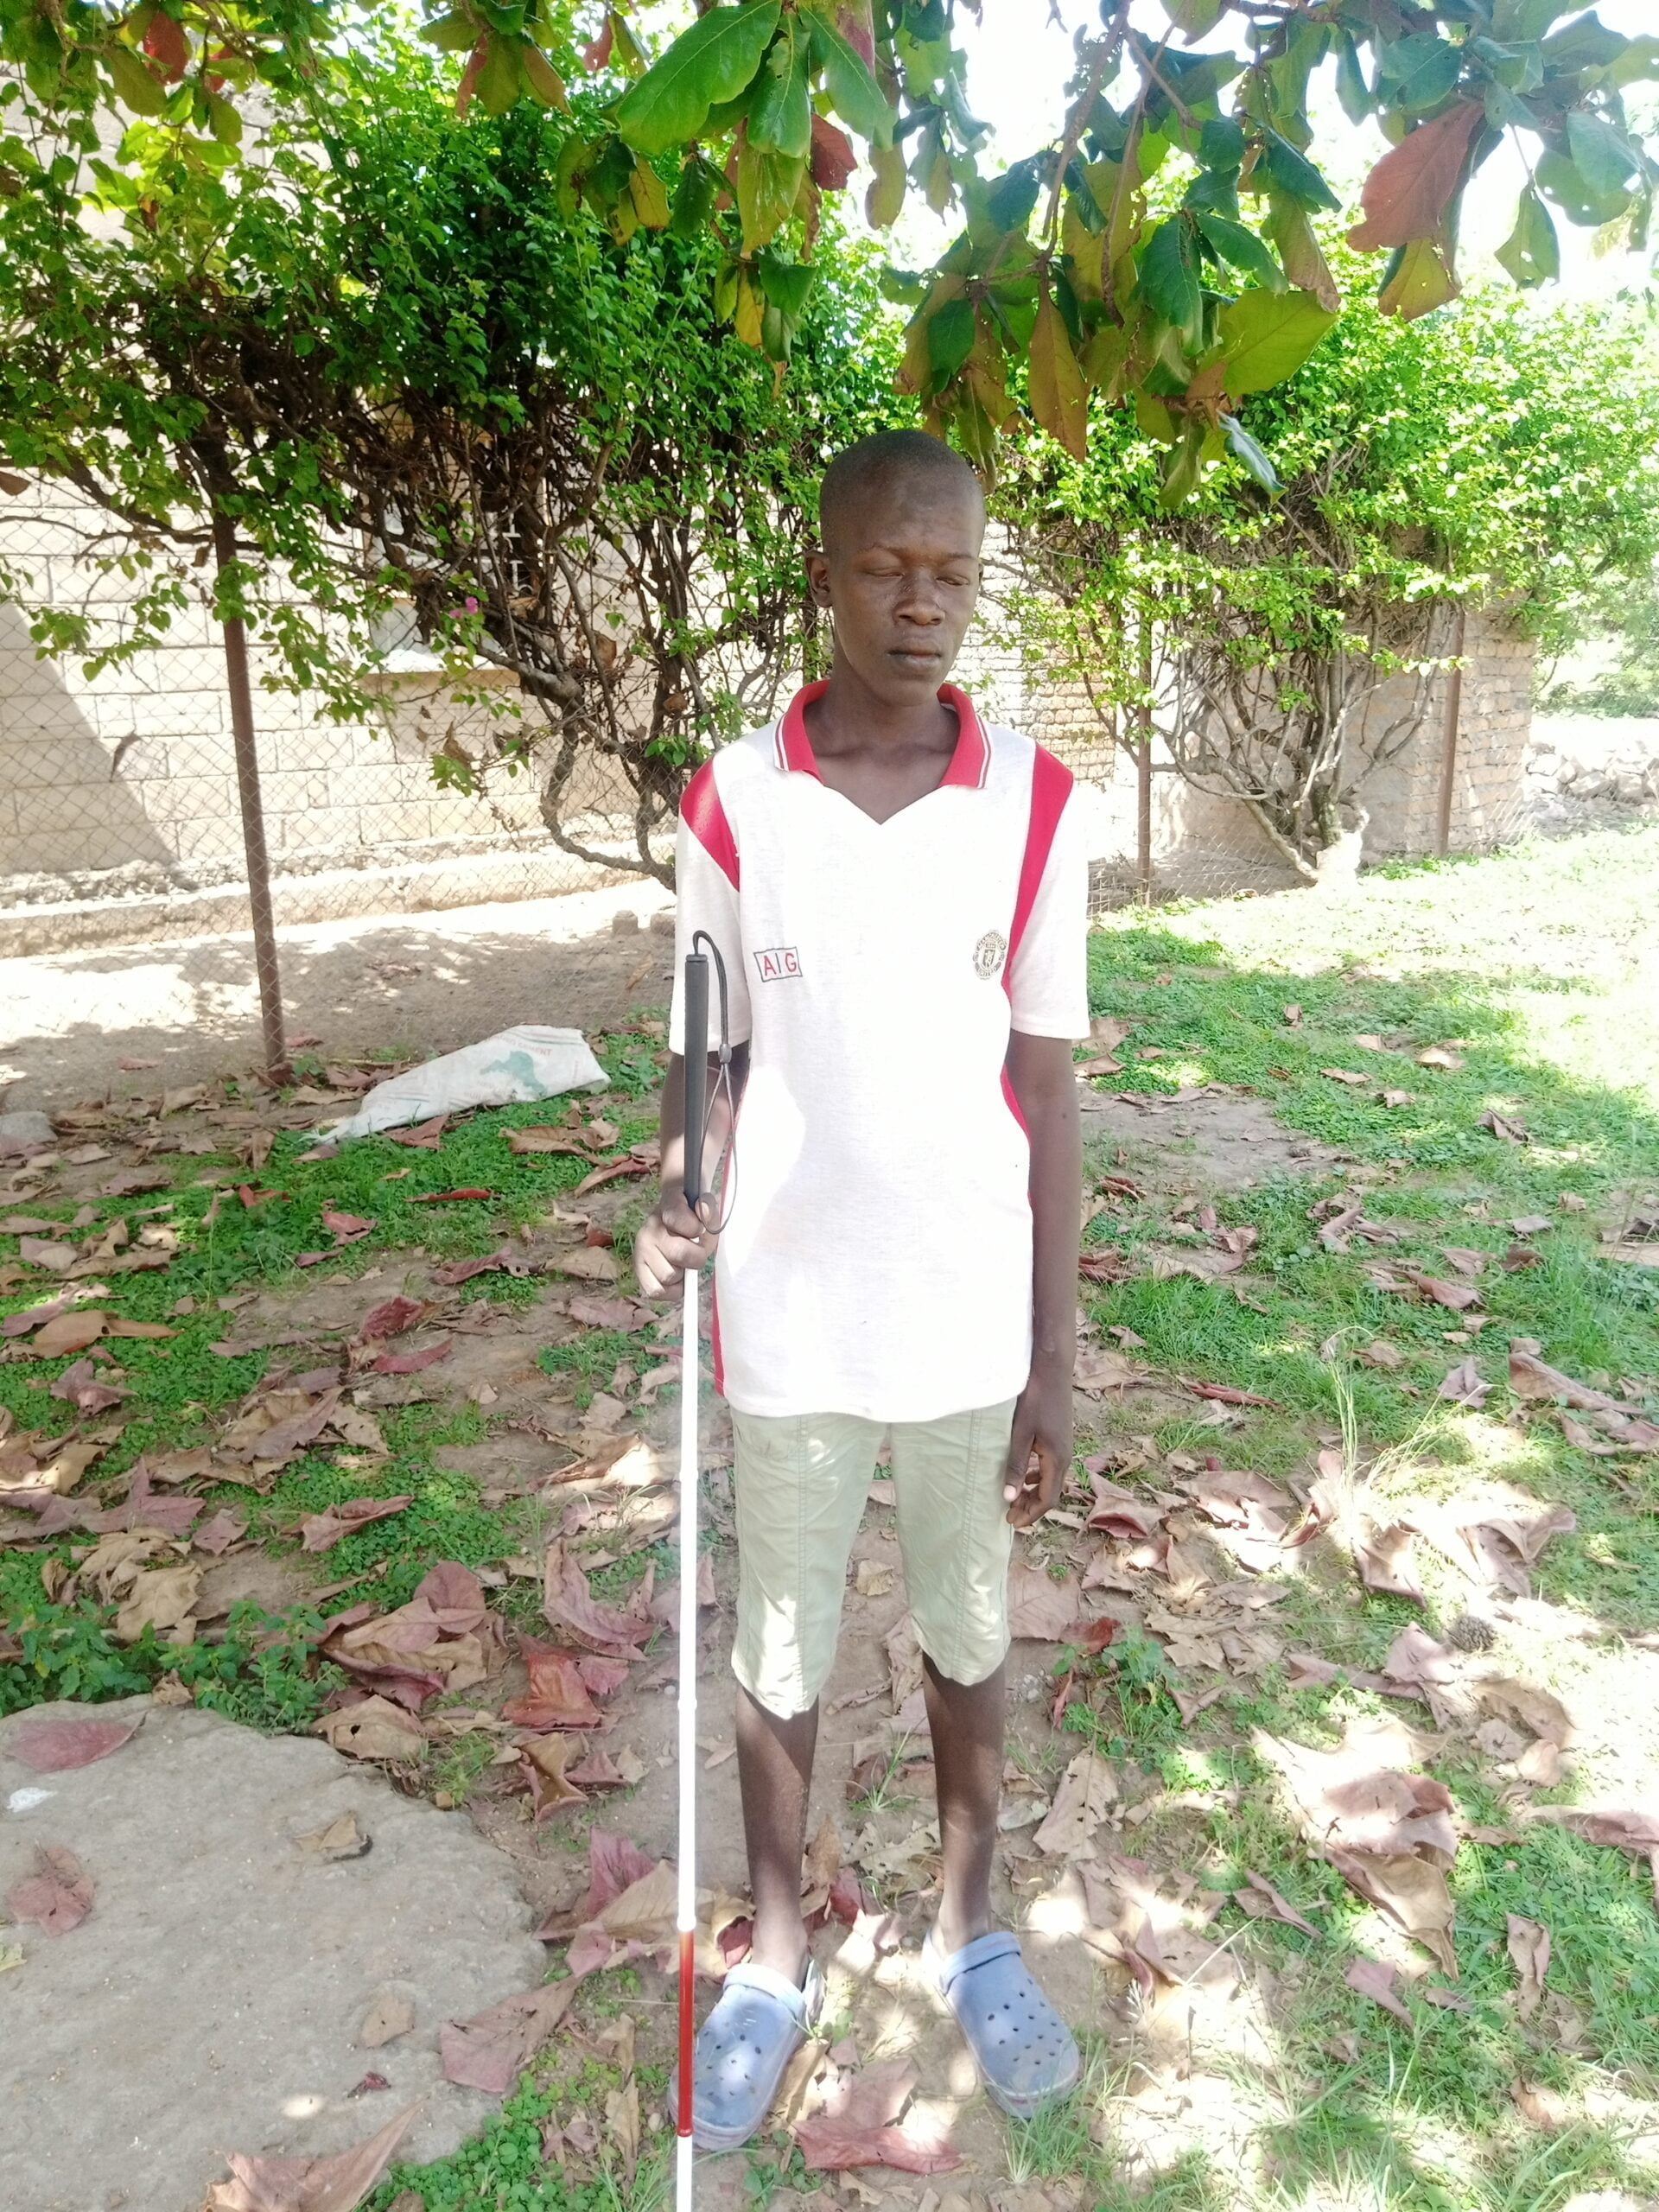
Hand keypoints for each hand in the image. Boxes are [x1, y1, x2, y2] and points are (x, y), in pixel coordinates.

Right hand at [634, 1191, 718, 1297]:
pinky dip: (671, 1290)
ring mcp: (641, 1250)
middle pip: (679, 1253)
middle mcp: (649, 1227)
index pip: (677, 1216)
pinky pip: (656, 1291)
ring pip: (668, 1275)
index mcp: (668, 1205)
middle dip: (696, 1258)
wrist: (673, 1226)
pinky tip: (677, 1279)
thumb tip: (704, 1211)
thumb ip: (708, 1211)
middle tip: (696, 1253)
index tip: (700, 1230)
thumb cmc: (694, 1221)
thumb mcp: (707, 1212)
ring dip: (682, 1275)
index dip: (695, 1227)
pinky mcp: (638, 1270)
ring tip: (683, 1264)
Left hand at [1002, 1360, 1073, 1529]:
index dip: (1031, 1514)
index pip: (1048, 1499)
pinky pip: (1050, 1466)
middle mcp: (1065, 1456)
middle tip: (1010, 1516)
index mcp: (1057, 1459)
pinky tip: (1024, 1474)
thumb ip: (1015, 1466)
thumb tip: (1010, 1498)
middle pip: (1051, 1493)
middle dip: (1032, 1508)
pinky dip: (1037, 1476)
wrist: (1052, 1369)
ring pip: (1051, 1479)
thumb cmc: (1034, 1399)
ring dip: (1034, 1492)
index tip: (1012, 1523)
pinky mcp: (1060, 1437)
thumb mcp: (1020, 1434)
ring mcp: (1065, 1446)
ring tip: (1015, 1499)